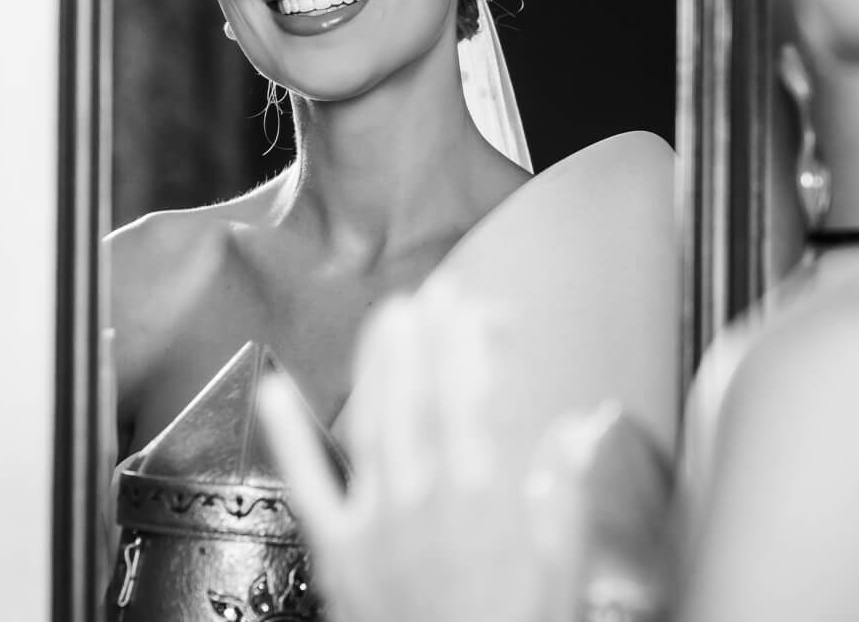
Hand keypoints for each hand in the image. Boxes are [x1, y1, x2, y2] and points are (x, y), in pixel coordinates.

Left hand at [258, 281, 540, 621]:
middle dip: (422, 336)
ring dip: (377, 363)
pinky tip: (276, 392)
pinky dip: (288, 435)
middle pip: (418, 394)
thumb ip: (568, 488)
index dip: (468, 339)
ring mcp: (375, 523)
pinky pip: (308, 485)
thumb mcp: (564, 564)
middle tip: (428, 295)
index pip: (471, 391)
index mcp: (484, 496)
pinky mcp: (339, 553)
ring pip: (371, 422)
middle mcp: (424, 499)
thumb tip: (582, 428)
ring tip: (386, 322)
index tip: (474, 307)